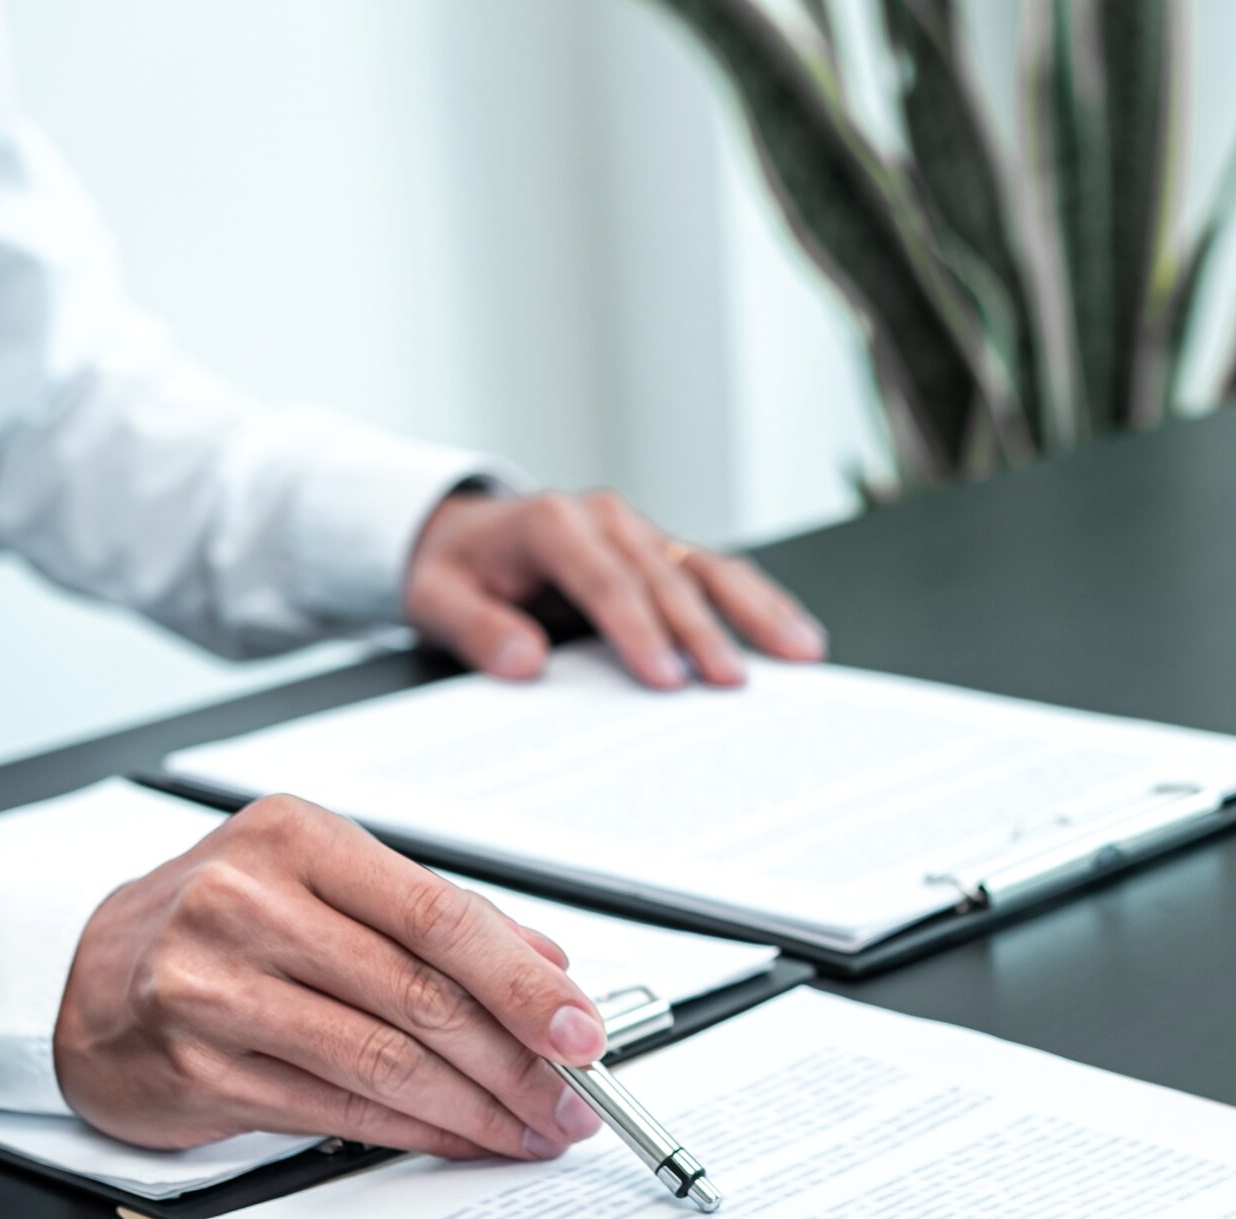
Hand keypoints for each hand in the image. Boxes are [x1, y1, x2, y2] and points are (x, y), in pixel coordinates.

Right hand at [55, 795, 608, 1158]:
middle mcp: (246, 902)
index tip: (582, 1031)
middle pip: (420, 995)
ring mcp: (211, 987)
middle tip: (574, 1097)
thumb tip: (549, 968)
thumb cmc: (221, 927)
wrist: (87, 979)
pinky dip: (416, 1131)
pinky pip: (336, 1108)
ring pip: (384, 1061)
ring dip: (477, 1108)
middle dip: (517, 1061)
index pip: (439, 915)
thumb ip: (434, 919)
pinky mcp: (196, 1068)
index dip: (524, 983)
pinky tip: (462, 1138)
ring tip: (531, 1127)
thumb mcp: (325, 886)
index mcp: (296, 839)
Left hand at [403, 488, 825, 688]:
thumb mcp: (436, 600)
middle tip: (731, 682)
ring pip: (707, 568)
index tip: (665, 678)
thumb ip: (477, 629)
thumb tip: (523, 661)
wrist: (462, 539)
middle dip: (702, 632)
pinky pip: (718, 574)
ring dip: (756, 612)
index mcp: (550, 522)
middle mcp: (604, 518)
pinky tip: (796, 635)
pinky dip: (760, 604)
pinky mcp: (662, 552)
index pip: (604, 580)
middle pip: (665, 578)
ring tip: (799, 652)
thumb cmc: (455, 571)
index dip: (637, 630)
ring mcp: (640, 532)